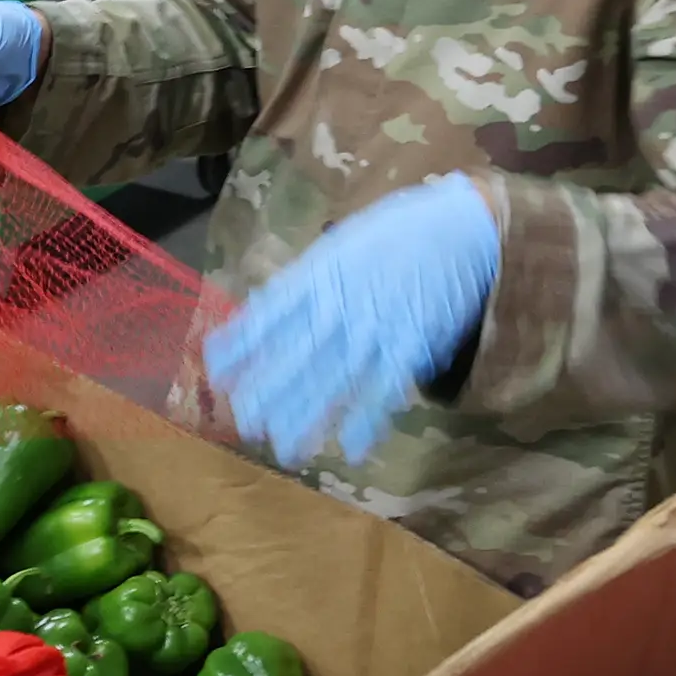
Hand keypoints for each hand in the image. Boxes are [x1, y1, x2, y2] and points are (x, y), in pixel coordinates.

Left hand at [202, 175, 502, 467]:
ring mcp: (374, 327)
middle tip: (245, 424)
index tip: (215, 371)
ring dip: (309, 415)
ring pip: (333, 377)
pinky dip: (369, 419)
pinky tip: (352, 448)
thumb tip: (271, 309)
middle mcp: (338, 304)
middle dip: (269, 391)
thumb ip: (308, 278)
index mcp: (318, 276)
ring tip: (286, 448)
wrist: (460, 227)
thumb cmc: (397, 233)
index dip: (242, 344)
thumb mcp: (340, 245)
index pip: (269, 314)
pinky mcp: (411, 345)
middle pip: (296, 354)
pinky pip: (384, 387)